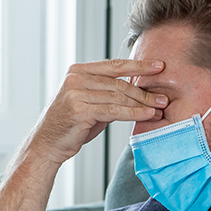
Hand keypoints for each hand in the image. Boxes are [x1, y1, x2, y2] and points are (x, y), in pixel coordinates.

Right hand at [26, 59, 167, 164]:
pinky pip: (113, 111)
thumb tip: (139, 92)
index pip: (114, 65)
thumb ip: (109, 94)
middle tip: (163, 97)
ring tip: (159, 108)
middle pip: (118, 83)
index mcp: (78, 71)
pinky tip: (146, 115)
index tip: (159, 67)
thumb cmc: (70, 125)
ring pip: (118, 96)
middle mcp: (76, 78)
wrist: (47, 144)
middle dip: (144, 90)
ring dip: (142, 103)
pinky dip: (133, 113)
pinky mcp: (80, 110)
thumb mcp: (90, 103)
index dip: (138, 65)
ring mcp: (76, 93)